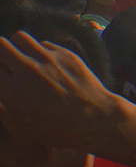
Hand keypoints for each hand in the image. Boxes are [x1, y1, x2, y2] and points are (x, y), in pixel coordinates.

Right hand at [0, 31, 128, 153]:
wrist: (95, 120)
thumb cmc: (54, 129)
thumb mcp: (18, 127)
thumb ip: (0, 109)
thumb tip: (0, 88)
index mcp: (11, 90)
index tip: (2, 76)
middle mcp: (28, 70)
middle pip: (0, 45)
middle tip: (4, 64)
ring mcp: (48, 59)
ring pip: (19, 37)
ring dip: (16, 47)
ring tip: (20, 58)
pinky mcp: (66, 54)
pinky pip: (43, 44)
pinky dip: (39, 52)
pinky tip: (44, 64)